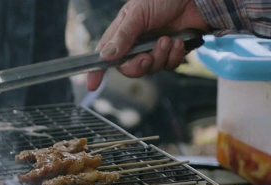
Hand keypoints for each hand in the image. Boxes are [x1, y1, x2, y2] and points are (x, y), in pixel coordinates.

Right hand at [86, 0, 209, 90]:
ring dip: (160, 57)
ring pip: (151, 69)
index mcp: (123, 32)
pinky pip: (169, 66)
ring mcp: (154, 48)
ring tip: (168, 40)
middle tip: (147, 57)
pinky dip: (174, 56)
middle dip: (138, 66)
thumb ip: (123, 36)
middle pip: (129, 68)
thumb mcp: (138, 13)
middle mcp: (136, 43)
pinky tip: (179, 42)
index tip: (92, 85)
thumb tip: (106, 56)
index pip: (105, 54)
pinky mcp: (171, 53)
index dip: (98, 70)